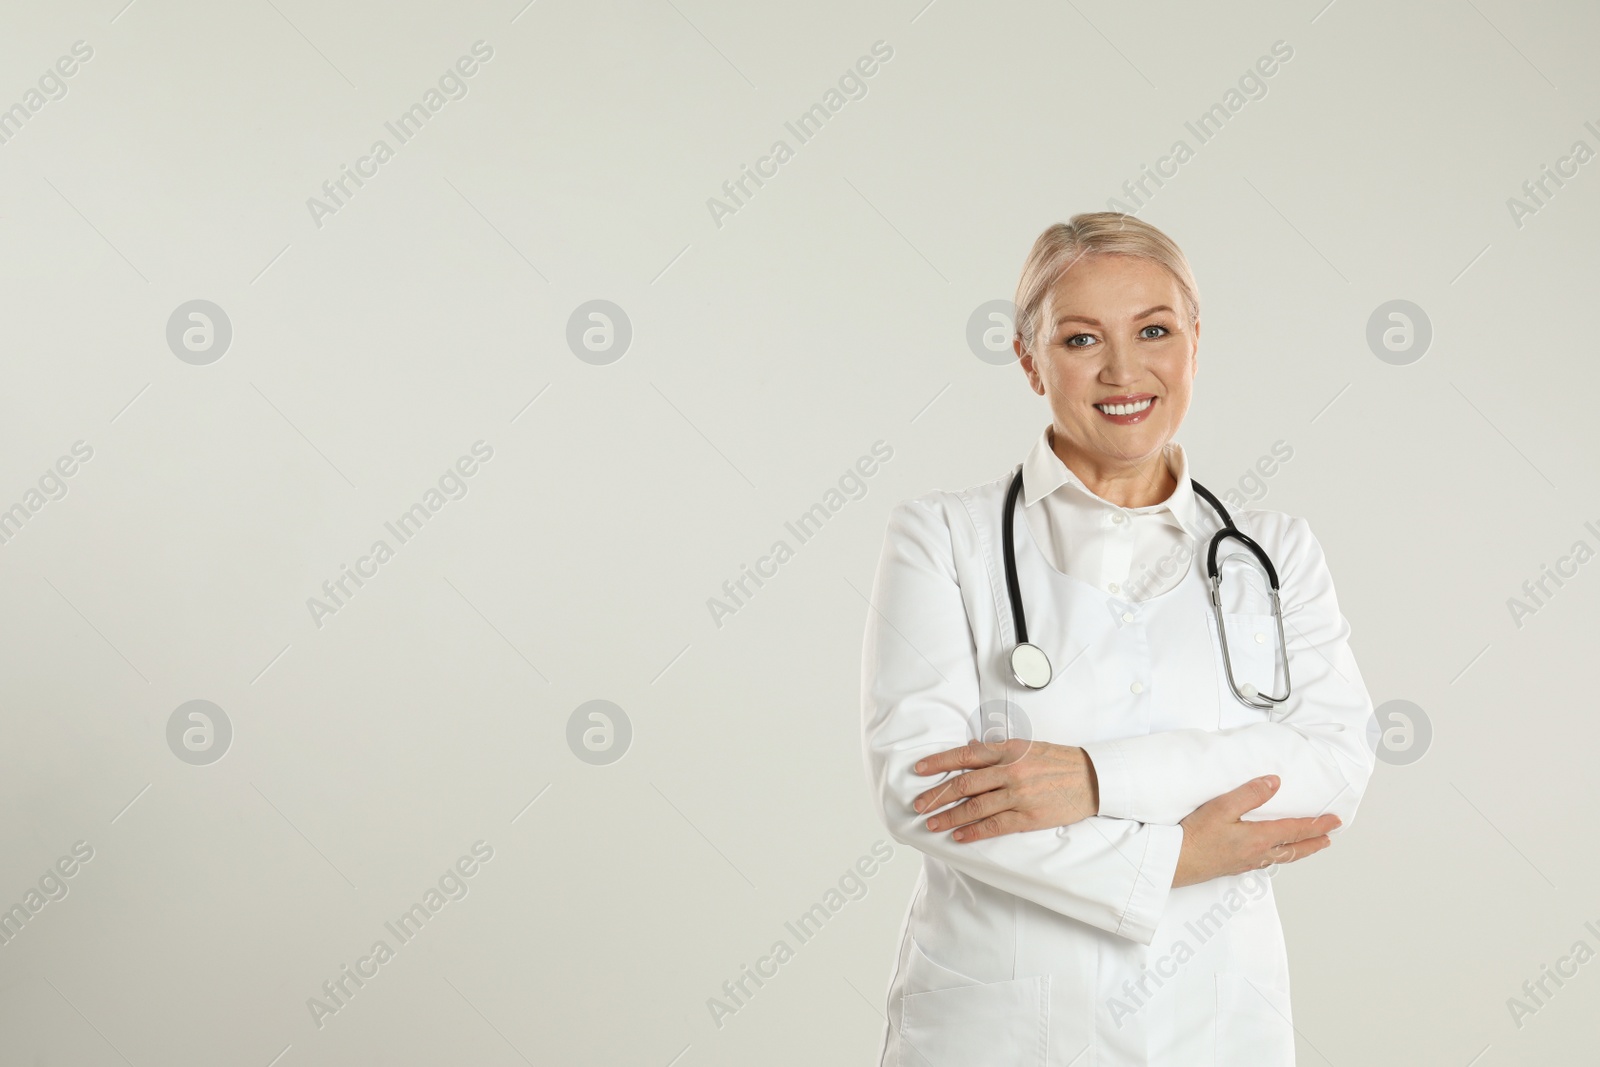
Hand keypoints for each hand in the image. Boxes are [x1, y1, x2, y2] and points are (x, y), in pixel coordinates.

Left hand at [910, 740, 1098, 841]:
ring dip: (949, 817)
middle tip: (917, 805)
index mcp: (1008, 750)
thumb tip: (970, 749)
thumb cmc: (1058, 761)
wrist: (1093, 778)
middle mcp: (1010, 771)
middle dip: (936, 795)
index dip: (938, 762)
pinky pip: (995, 826)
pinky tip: (959, 836)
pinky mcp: (1029, 817)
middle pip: (964, 784)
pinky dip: (974, 831)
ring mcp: (1019, 795)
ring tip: (931, 824)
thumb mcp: (1027, 746)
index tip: (919, 770)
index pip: (965, 755)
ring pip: (975, 807)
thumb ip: (998, 750)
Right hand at [1173, 775, 1340, 887]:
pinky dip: (1280, 856)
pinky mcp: (1234, 867)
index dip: (1317, 825)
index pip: (1295, 830)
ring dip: (1299, 850)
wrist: (1176, 863)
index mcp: (1259, 838)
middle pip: (1294, 848)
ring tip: (1308, 847)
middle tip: (1329, 838)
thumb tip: (1274, 783)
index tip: (1334, 822)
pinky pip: (1267, 861)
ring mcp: (1246, 862)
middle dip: (1314, 842)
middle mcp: (1258, 853)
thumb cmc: (1195, 836)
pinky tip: (1273, 854)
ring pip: (1282, 857)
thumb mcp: (1222, 807)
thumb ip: (1250, 794)